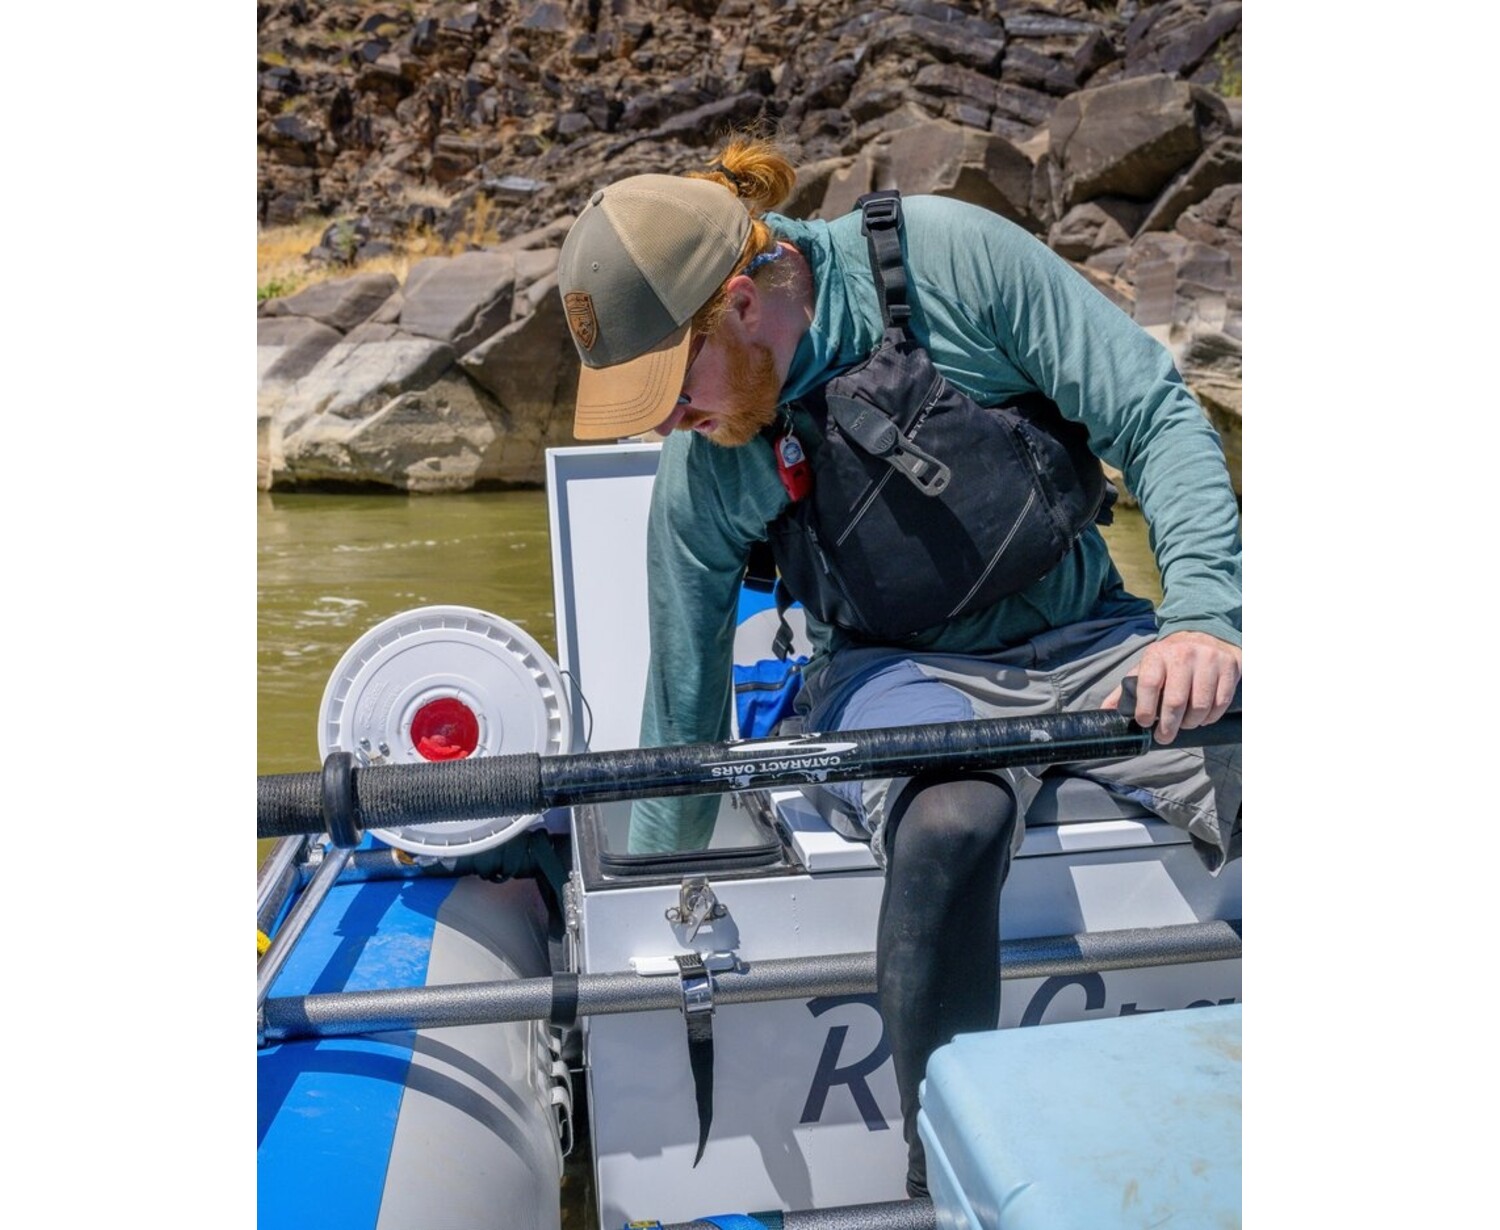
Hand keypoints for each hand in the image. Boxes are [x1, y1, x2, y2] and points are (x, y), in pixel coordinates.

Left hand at [1102, 630, 1240, 744]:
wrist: (1205, 633)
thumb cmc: (1170, 658)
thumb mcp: (1146, 666)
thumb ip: (1126, 689)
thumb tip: (1104, 712)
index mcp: (1158, 654)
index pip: (1149, 685)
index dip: (1145, 709)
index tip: (1145, 722)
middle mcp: (1183, 655)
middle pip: (1176, 701)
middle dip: (1168, 726)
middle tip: (1164, 736)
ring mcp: (1209, 660)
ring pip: (1200, 706)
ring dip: (1191, 723)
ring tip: (1185, 725)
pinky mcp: (1229, 667)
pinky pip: (1220, 703)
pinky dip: (1210, 717)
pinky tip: (1203, 717)